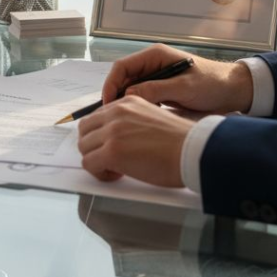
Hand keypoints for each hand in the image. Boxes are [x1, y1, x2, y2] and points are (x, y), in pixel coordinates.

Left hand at [78, 96, 193, 186]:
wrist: (193, 151)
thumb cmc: (180, 142)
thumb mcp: (152, 118)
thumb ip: (131, 122)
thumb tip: (118, 138)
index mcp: (127, 102)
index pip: (97, 117)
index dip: (101, 135)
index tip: (113, 147)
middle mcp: (116, 113)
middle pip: (85, 130)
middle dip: (93, 147)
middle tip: (110, 159)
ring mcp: (112, 131)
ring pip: (84, 147)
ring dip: (96, 160)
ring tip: (116, 168)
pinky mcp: (112, 151)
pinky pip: (89, 164)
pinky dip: (99, 173)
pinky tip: (118, 174)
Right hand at [102, 43, 252, 114]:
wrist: (233, 91)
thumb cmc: (212, 84)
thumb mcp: (183, 87)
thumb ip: (155, 90)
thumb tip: (128, 96)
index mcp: (155, 55)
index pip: (122, 67)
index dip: (111, 84)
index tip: (109, 104)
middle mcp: (152, 65)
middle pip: (123, 79)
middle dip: (115, 96)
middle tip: (113, 118)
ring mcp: (156, 78)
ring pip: (130, 90)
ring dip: (125, 104)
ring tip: (124, 121)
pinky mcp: (161, 91)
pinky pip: (141, 98)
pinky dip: (137, 109)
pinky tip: (138, 121)